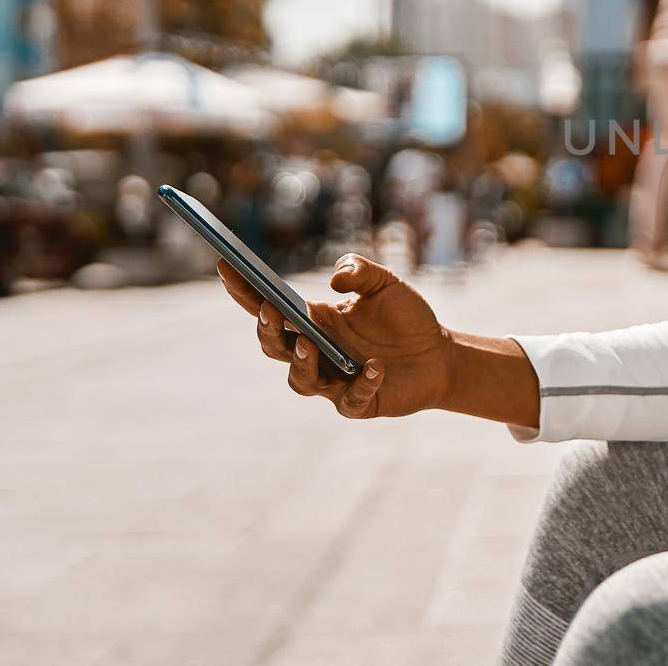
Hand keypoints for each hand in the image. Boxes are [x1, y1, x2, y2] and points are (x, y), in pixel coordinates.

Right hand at [217, 253, 454, 419]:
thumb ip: (361, 271)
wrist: (440, 354)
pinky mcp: (359, 403)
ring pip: (300, 381)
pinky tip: (374, 367)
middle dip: (267, 330)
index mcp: (316, 321)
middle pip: (275, 346)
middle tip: (271, 310)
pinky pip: (351, 400)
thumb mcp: (386, 284)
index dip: (245, 290)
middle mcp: (317, 352)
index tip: (227, 265)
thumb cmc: (406, 317)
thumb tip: (335, 278)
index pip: (270, 306)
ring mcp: (334, 380)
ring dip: (300, 363)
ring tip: (308, 344)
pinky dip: (361, 384)